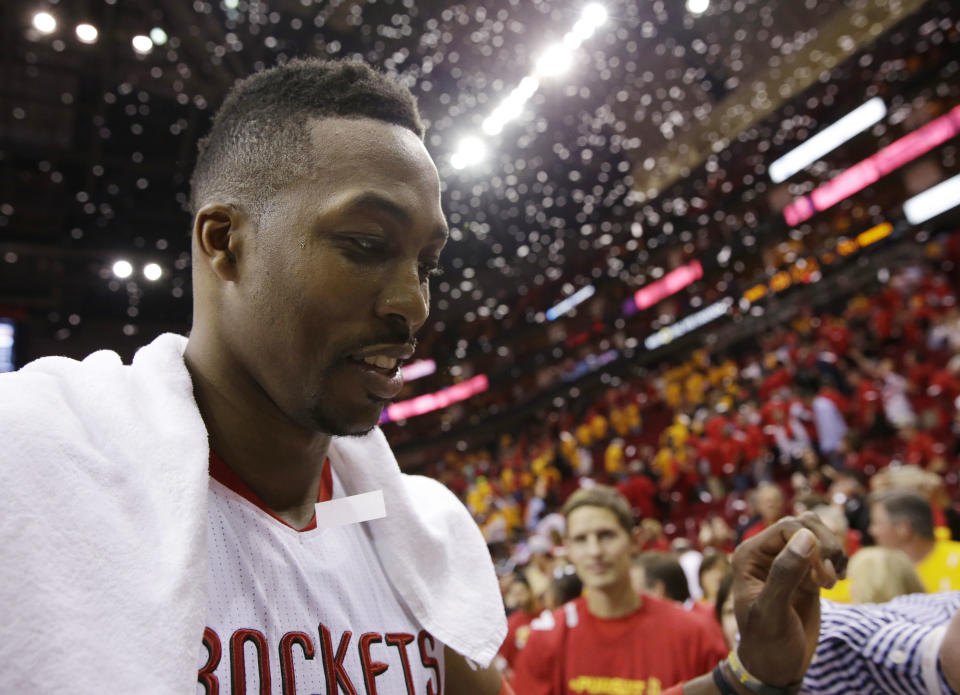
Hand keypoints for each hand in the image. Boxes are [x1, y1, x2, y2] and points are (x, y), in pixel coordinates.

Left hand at [731, 513, 846, 687]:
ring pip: (816, 532)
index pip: (787, 527)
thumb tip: (806, 537)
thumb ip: (785, 573)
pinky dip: (836, 561)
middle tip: (828, 579)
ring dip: (833, 552)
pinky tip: (833, 582)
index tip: (820, 576)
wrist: (776, 665)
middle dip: (825, 547)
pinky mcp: (805, 571)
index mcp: (749, 554)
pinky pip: (825, 550)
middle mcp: (765, 552)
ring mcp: (786, 560)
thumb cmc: (766, 641)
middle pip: (804, 524)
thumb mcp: (772, 611)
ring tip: (831, 581)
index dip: (810, 544)